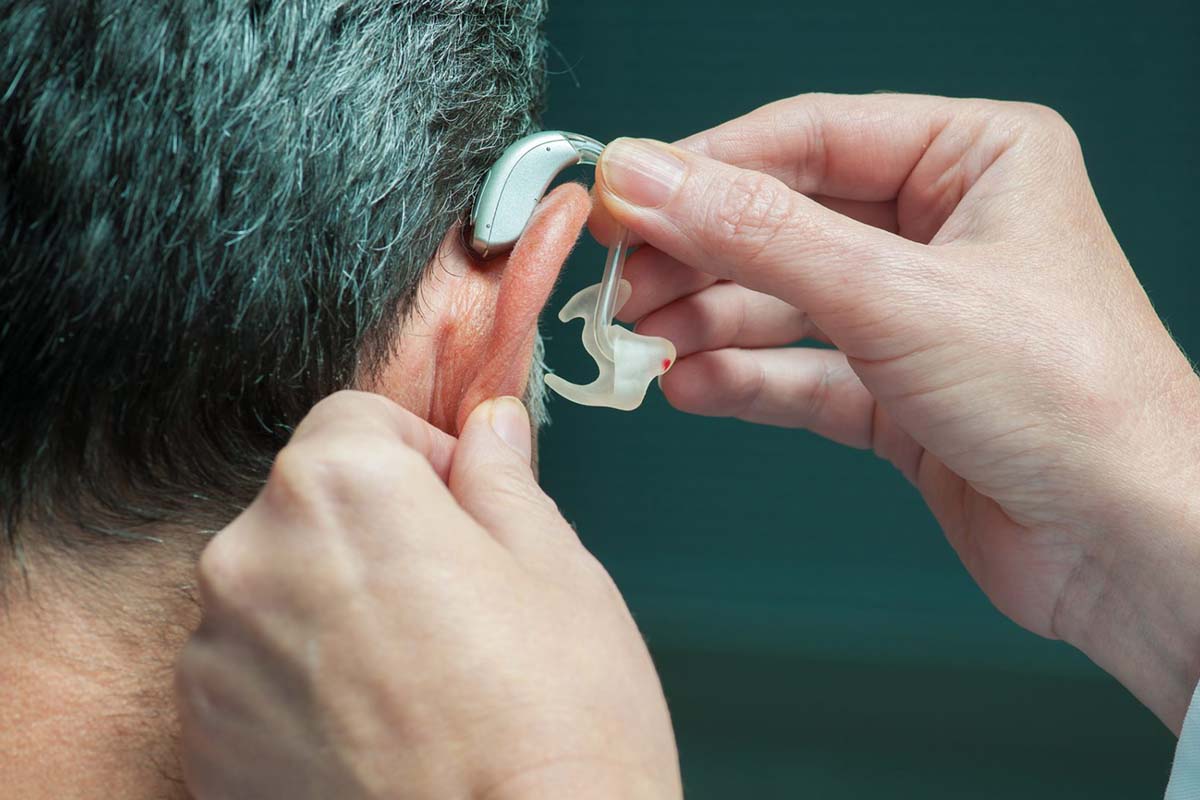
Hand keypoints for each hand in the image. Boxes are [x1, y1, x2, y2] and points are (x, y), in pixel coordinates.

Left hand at [175, 391, 680, 799]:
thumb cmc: (556, 727)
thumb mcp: (558, 571)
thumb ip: (503, 481)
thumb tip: (490, 429)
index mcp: (340, 490)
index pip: (356, 421)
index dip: (422, 458)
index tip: (461, 509)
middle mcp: (251, 559)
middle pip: (310, 505)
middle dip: (375, 531)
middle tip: (452, 599)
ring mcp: (216, 657)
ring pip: (279, 589)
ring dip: (333, 607)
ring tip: (418, 678)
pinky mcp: (205, 743)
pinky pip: (251, 673)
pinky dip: (299, 683)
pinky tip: (376, 729)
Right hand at [593, 93, 1199, 729]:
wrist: (1130, 548)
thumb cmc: (1074, 402)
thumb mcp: (895, 296)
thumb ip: (758, 233)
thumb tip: (648, 176)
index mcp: (974, 159)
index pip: (807, 138)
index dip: (703, 167)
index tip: (622, 196)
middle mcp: (945, 230)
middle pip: (783, 220)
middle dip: (695, 253)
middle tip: (617, 280)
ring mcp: (917, 315)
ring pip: (782, 300)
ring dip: (705, 320)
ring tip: (639, 340)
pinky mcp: (899, 395)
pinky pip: (799, 371)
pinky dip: (741, 378)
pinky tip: (690, 383)